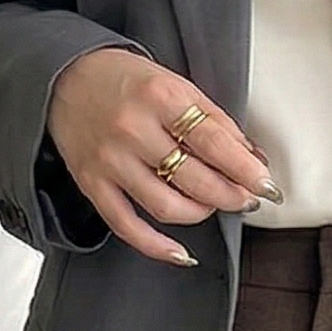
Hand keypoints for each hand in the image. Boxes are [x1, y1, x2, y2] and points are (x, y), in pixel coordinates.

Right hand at [45, 46, 278, 265]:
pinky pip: (126, 225)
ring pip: (166, 206)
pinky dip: (157, 246)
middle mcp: (133, 129)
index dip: (246, 169)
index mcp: (160, 97)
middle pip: (194, 178)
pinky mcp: (91, 183)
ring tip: (213, 205)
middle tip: (246, 198)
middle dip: (231, 195)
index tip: (267, 184)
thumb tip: (251, 157)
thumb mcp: (175, 83)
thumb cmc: (125, 79)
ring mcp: (109, 159)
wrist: (64, 76)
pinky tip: (181, 253)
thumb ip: (213, 120)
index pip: (215, 141)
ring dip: (201, 213)